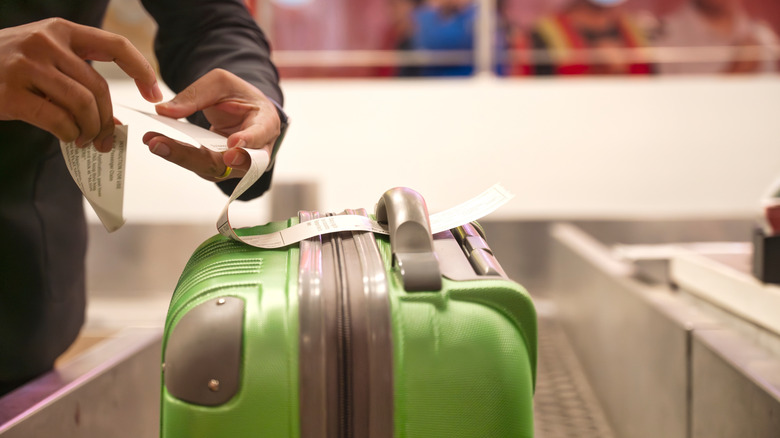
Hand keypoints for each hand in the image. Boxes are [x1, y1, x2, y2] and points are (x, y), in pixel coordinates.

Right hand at [0, 18, 161, 150]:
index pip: (115, 46)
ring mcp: (27, 66)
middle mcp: (46, 43)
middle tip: (106, 139)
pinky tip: (68, 139)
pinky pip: (58, 121)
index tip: (155, 93)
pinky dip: (70, 135)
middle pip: (99, 88)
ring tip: (86, 140)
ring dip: (90, 130)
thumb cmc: (4, 68)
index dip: (142, 70)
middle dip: (107, 119)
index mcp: (60, 31)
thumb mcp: (42, 59)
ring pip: (83, 105)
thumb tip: (113, 122)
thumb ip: (76, 79)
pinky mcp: (11, 92)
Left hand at [143, 69, 281, 181]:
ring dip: (180, 156)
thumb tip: (165, 111)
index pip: (260, 136)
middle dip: (196, 156)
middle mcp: (256, 151)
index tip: (232, 146)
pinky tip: (157, 143)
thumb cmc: (240, 96)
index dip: (248, 142)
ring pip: (211, 167)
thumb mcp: (221, 83)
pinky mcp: (220, 168)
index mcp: (266, 123)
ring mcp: (237, 165)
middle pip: (229, 162)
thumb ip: (196, 95)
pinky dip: (177, 155)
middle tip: (165, 145)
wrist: (245, 112)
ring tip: (154, 141)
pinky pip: (199, 164)